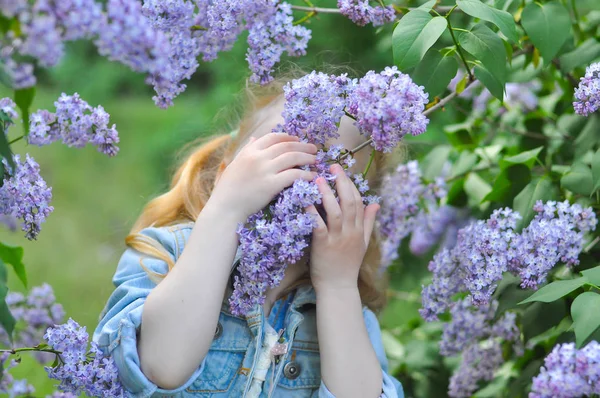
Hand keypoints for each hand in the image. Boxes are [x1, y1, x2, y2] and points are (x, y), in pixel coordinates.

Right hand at [208, 133, 317, 221]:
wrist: (225, 209)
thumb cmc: (228, 190)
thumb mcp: (234, 164)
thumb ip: (245, 151)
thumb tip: (253, 138)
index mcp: (249, 151)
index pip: (273, 137)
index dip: (288, 137)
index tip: (297, 139)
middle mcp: (258, 157)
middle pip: (286, 146)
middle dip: (302, 145)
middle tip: (314, 149)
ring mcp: (265, 170)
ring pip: (292, 157)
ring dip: (307, 157)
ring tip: (315, 160)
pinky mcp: (271, 185)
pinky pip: (294, 175)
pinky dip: (306, 174)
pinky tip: (312, 176)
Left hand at [306, 164, 379, 293]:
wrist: (338, 288)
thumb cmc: (347, 265)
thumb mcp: (363, 244)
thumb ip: (369, 223)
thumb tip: (376, 204)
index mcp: (360, 230)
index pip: (359, 202)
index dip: (351, 185)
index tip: (342, 172)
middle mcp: (351, 232)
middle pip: (349, 202)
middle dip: (342, 182)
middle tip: (333, 166)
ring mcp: (338, 239)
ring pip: (335, 211)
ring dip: (327, 193)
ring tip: (319, 178)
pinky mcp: (323, 246)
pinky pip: (319, 226)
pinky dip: (312, 212)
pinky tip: (305, 201)